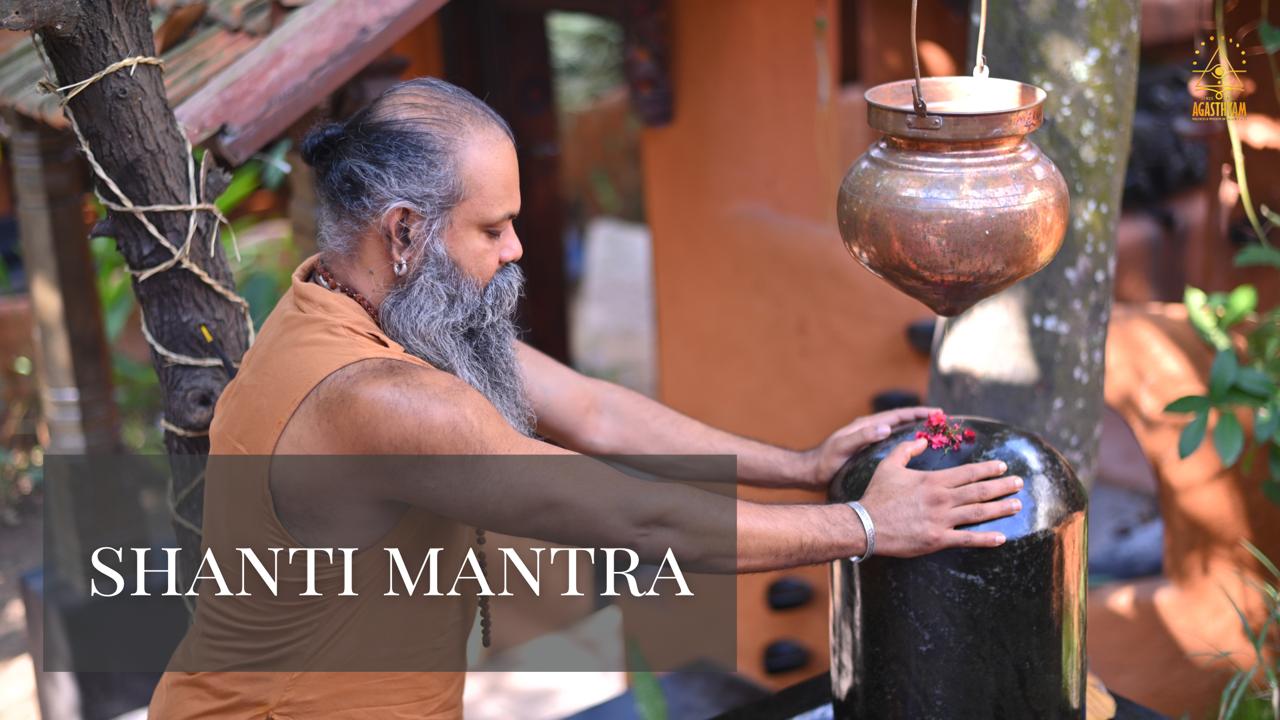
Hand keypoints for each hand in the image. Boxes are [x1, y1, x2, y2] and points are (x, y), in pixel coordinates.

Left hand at [802, 406, 939, 487]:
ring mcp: (870, 440)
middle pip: (901, 420)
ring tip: (935, 435)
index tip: (937, 413)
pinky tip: (915, 453)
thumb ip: (862, 437)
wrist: (811, 473)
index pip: (898, 415)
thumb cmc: (826, 461)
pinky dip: (906, 443)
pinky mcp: (869, 452)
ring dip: (916, 430)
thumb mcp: (843, 447)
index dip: (918, 413)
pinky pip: (893, 443)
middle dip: (922, 419)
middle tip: (943, 423)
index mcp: (867, 425)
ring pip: (899, 431)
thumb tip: (886, 427)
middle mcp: (870, 430)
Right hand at [857, 438, 1021, 556]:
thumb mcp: (889, 465)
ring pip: (978, 513)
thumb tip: (922, 439)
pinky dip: (985, 539)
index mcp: (933, 480)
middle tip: (1020, 483)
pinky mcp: (938, 539)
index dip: (987, 469)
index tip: (1003, 467)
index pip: (968, 473)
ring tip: (1017, 505)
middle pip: (979, 491)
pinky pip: (967, 539)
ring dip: (1000, 508)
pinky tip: (1001, 537)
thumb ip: (907, 450)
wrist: (866, 524)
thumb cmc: (877, 494)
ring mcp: (941, 520)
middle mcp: (941, 499)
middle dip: (1002, 486)